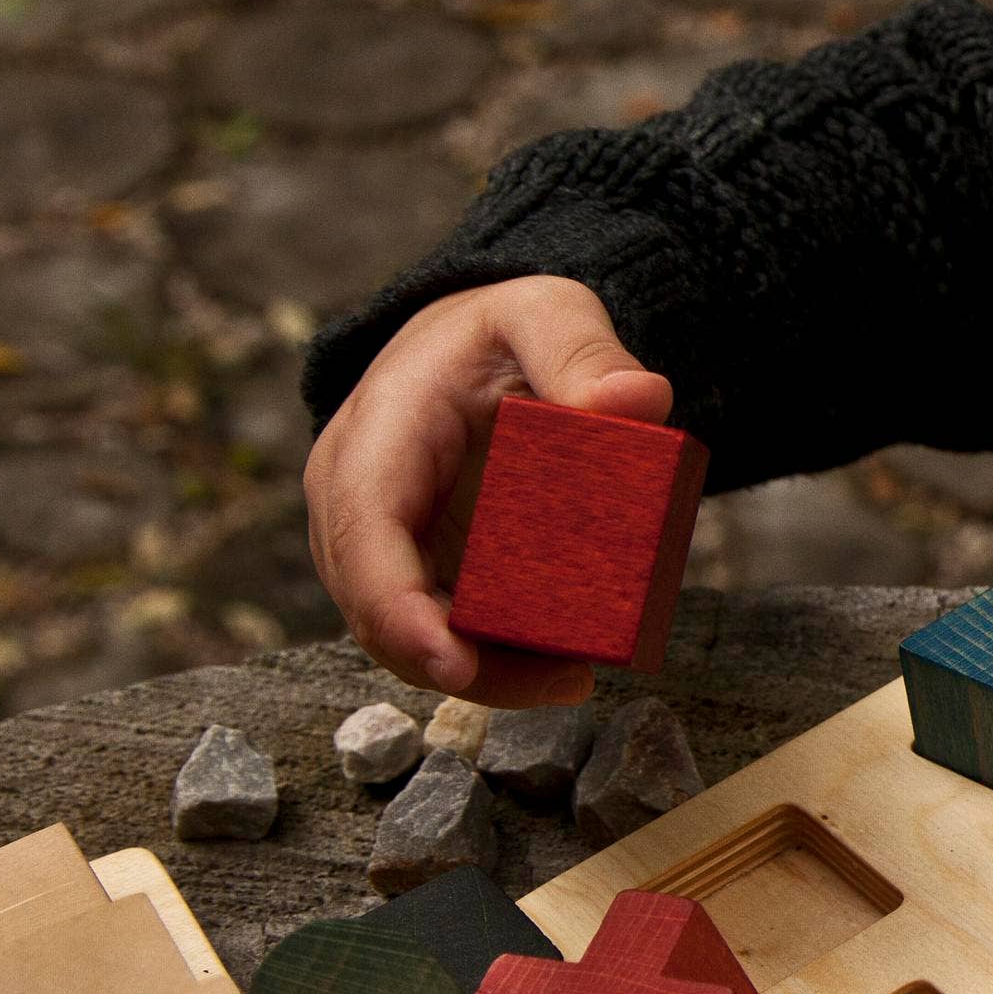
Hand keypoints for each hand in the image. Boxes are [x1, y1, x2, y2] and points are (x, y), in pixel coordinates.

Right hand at [304, 276, 674, 707]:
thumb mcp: (547, 313)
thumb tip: (636, 399)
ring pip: (413, 637)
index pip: (364, 533)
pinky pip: (445, 632)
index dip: (397, 608)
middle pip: (381, 609)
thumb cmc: (503, 333)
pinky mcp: (420, 572)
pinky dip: (498, 662)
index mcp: (374, 438)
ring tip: (577, 675)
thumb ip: (586, 350)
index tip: (454, 662)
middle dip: (461, 664)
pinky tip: (564, 666)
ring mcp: (383, 547)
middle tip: (564, 680)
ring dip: (489, 674)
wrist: (481, 350)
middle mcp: (356, 503)